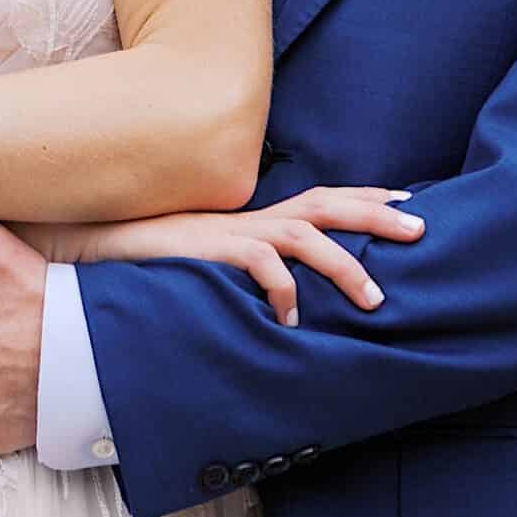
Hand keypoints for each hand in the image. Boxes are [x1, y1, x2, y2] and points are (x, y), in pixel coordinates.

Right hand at [50, 185, 424, 324]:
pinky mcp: (209, 249)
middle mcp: (251, 217)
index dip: (366, 197)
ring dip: (345, 263)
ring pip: (304, 235)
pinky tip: (292, 319)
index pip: (322, 199)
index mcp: (256, 218)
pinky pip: (257, 264)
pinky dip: (282, 289)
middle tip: (422, 228)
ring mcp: (231, 231)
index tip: (409, 200)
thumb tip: (289, 297)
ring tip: (375, 298)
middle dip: (377, 214)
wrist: (94, 246)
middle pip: (327, 204)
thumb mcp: (214, 263)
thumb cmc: (155, 261)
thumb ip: (250, 269)